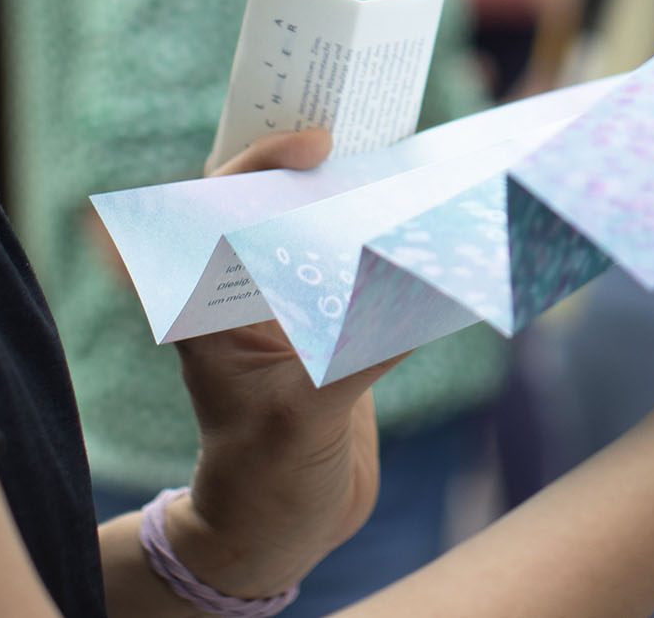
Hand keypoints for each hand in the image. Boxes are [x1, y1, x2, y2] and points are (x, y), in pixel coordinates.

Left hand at [162, 127, 399, 599]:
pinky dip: (399, 244)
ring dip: (365, 193)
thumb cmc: (262, 479)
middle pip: (277, 195)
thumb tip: (419, 288)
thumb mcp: (304, 417)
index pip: (219, 199)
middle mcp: (246, 289)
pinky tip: (442, 223)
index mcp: (212, 301)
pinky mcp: (336, 322)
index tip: (318, 144)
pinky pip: (365, 265)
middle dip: (321, 157)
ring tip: (417, 158)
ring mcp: (291, 302)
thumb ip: (357, 352)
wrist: (280, 530)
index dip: (262, 159)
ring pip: (322, 222)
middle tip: (376, 122)